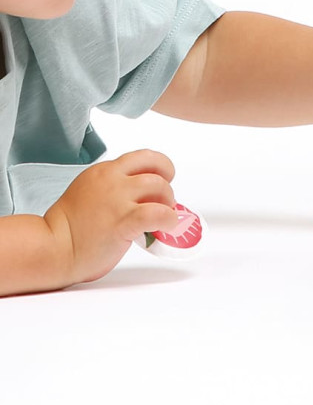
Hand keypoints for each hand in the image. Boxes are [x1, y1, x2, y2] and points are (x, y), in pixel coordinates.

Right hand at [43, 150, 178, 285]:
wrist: (52, 247)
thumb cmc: (70, 227)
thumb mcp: (91, 192)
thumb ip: (116, 188)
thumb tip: (145, 197)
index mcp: (104, 171)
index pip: (143, 157)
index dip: (160, 167)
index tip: (163, 180)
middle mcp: (111, 180)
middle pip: (157, 167)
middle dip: (167, 184)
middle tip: (164, 201)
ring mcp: (117, 199)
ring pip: (160, 187)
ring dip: (168, 203)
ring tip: (163, 217)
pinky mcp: (124, 221)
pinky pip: (159, 213)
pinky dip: (169, 219)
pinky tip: (164, 228)